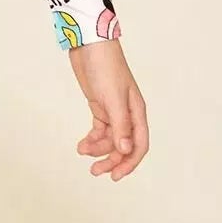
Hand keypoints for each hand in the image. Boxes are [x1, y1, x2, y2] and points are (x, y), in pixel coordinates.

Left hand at [69, 38, 148, 179]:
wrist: (88, 46)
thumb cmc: (105, 67)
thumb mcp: (113, 98)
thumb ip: (120, 125)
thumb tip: (125, 149)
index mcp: (137, 111)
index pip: (139, 145)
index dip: (129, 163)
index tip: (115, 176)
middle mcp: (127, 113)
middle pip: (123, 146)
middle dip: (110, 160)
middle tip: (95, 171)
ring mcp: (113, 111)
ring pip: (109, 139)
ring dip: (97, 149)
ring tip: (81, 150)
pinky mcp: (100, 107)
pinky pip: (99, 130)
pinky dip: (91, 139)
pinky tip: (82, 144)